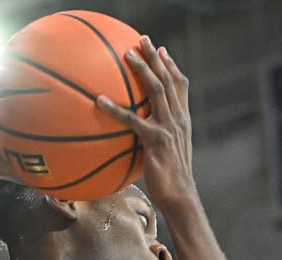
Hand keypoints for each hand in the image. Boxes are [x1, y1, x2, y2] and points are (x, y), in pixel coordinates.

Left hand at [96, 36, 195, 208]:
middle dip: (155, 58)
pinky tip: (99, 101)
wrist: (180, 197)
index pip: (181, 86)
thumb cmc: (170, 181)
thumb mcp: (168, 155)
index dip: (171, 66)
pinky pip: (132, 119)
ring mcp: (169, 128)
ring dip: (141, 70)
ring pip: (156, 90)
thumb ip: (157, 139)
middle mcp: (178, 120)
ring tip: (127, 54)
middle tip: (142, 40)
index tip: (162, 50)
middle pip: (168, 80)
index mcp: (183, 121)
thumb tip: (139, 137)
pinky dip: (115, 109)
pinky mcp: (155, 140)